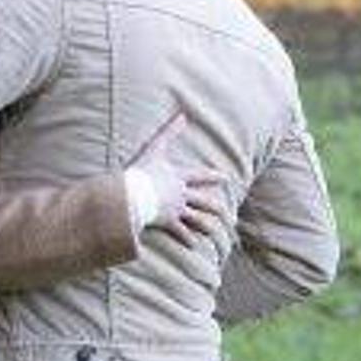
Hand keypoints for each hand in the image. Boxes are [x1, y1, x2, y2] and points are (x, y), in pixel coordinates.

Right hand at [127, 111, 228, 239]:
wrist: (133, 192)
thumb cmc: (141, 170)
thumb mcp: (155, 148)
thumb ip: (168, 131)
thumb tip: (182, 114)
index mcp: (178, 177)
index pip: (200, 176)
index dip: (212, 177)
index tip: (225, 179)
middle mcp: (181, 194)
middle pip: (204, 201)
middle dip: (216, 207)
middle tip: (227, 213)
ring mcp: (176, 209)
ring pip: (197, 219)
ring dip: (206, 226)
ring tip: (215, 232)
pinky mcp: (167, 221)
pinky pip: (180, 232)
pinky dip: (187, 239)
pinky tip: (194, 246)